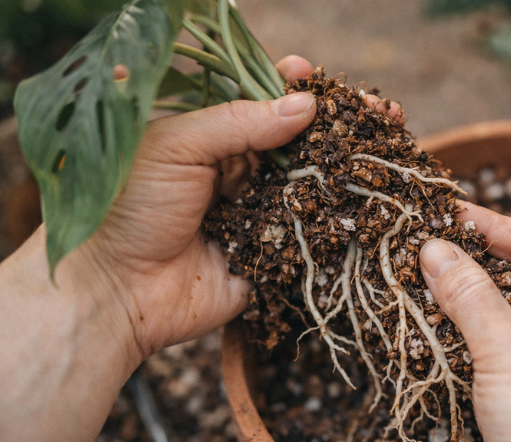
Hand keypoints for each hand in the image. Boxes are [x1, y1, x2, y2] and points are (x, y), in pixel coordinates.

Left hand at [0, 54, 404, 441]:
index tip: (322, 78)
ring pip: (316, 188)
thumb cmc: (133, 208)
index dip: (297, 90)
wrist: (120, 292)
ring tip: (389, 148)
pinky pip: (314, 238)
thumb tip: (305, 106)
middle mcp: (246, 176)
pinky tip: (378, 204)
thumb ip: (240, 123)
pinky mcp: (276, 258)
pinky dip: (345, 222)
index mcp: (217, 140)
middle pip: (303, 145)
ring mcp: (265, 217)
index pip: (266, 105)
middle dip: (342, 127)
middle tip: (382, 111)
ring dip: (352, 169)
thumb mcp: (177, 146)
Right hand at [419, 203, 510, 441]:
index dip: (492, 225)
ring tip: (429, 284)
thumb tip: (433, 248)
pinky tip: (447, 333)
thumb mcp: (504, 345)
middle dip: (480, 264)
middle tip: (430, 248)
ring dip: (476, 303)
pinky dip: (481, 339)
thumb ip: (467, 292)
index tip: (448, 212)